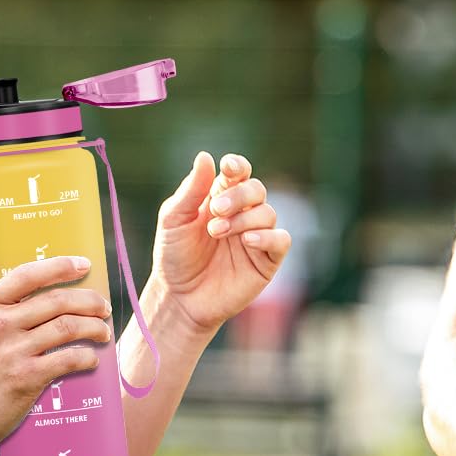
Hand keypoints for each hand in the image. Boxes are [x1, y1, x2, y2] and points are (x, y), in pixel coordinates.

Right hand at [0, 256, 112, 455]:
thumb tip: (39, 297)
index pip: (28, 275)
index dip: (61, 266)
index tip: (84, 265)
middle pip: (57, 300)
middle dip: (89, 301)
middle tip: (103, 307)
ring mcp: (12, 351)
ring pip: (69, 327)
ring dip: (94, 328)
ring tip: (103, 332)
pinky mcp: (25, 378)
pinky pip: (69, 359)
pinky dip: (87, 357)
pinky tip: (92, 359)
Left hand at [147, 153, 288, 335]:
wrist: (179, 299)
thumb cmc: (174, 257)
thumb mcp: (174, 219)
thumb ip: (191, 190)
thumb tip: (205, 156)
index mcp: (220, 197)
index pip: (238, 173)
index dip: (237, 166)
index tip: (228, 168)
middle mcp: (242, 213)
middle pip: (256, 189)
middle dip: (238, 195)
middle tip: (215, 210)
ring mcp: (257, 236)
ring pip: (268, 212)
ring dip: (244, 218)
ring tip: (217, 231)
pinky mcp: (267, 260)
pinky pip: (281, 240)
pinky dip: (268, 236)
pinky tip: (247, 240)